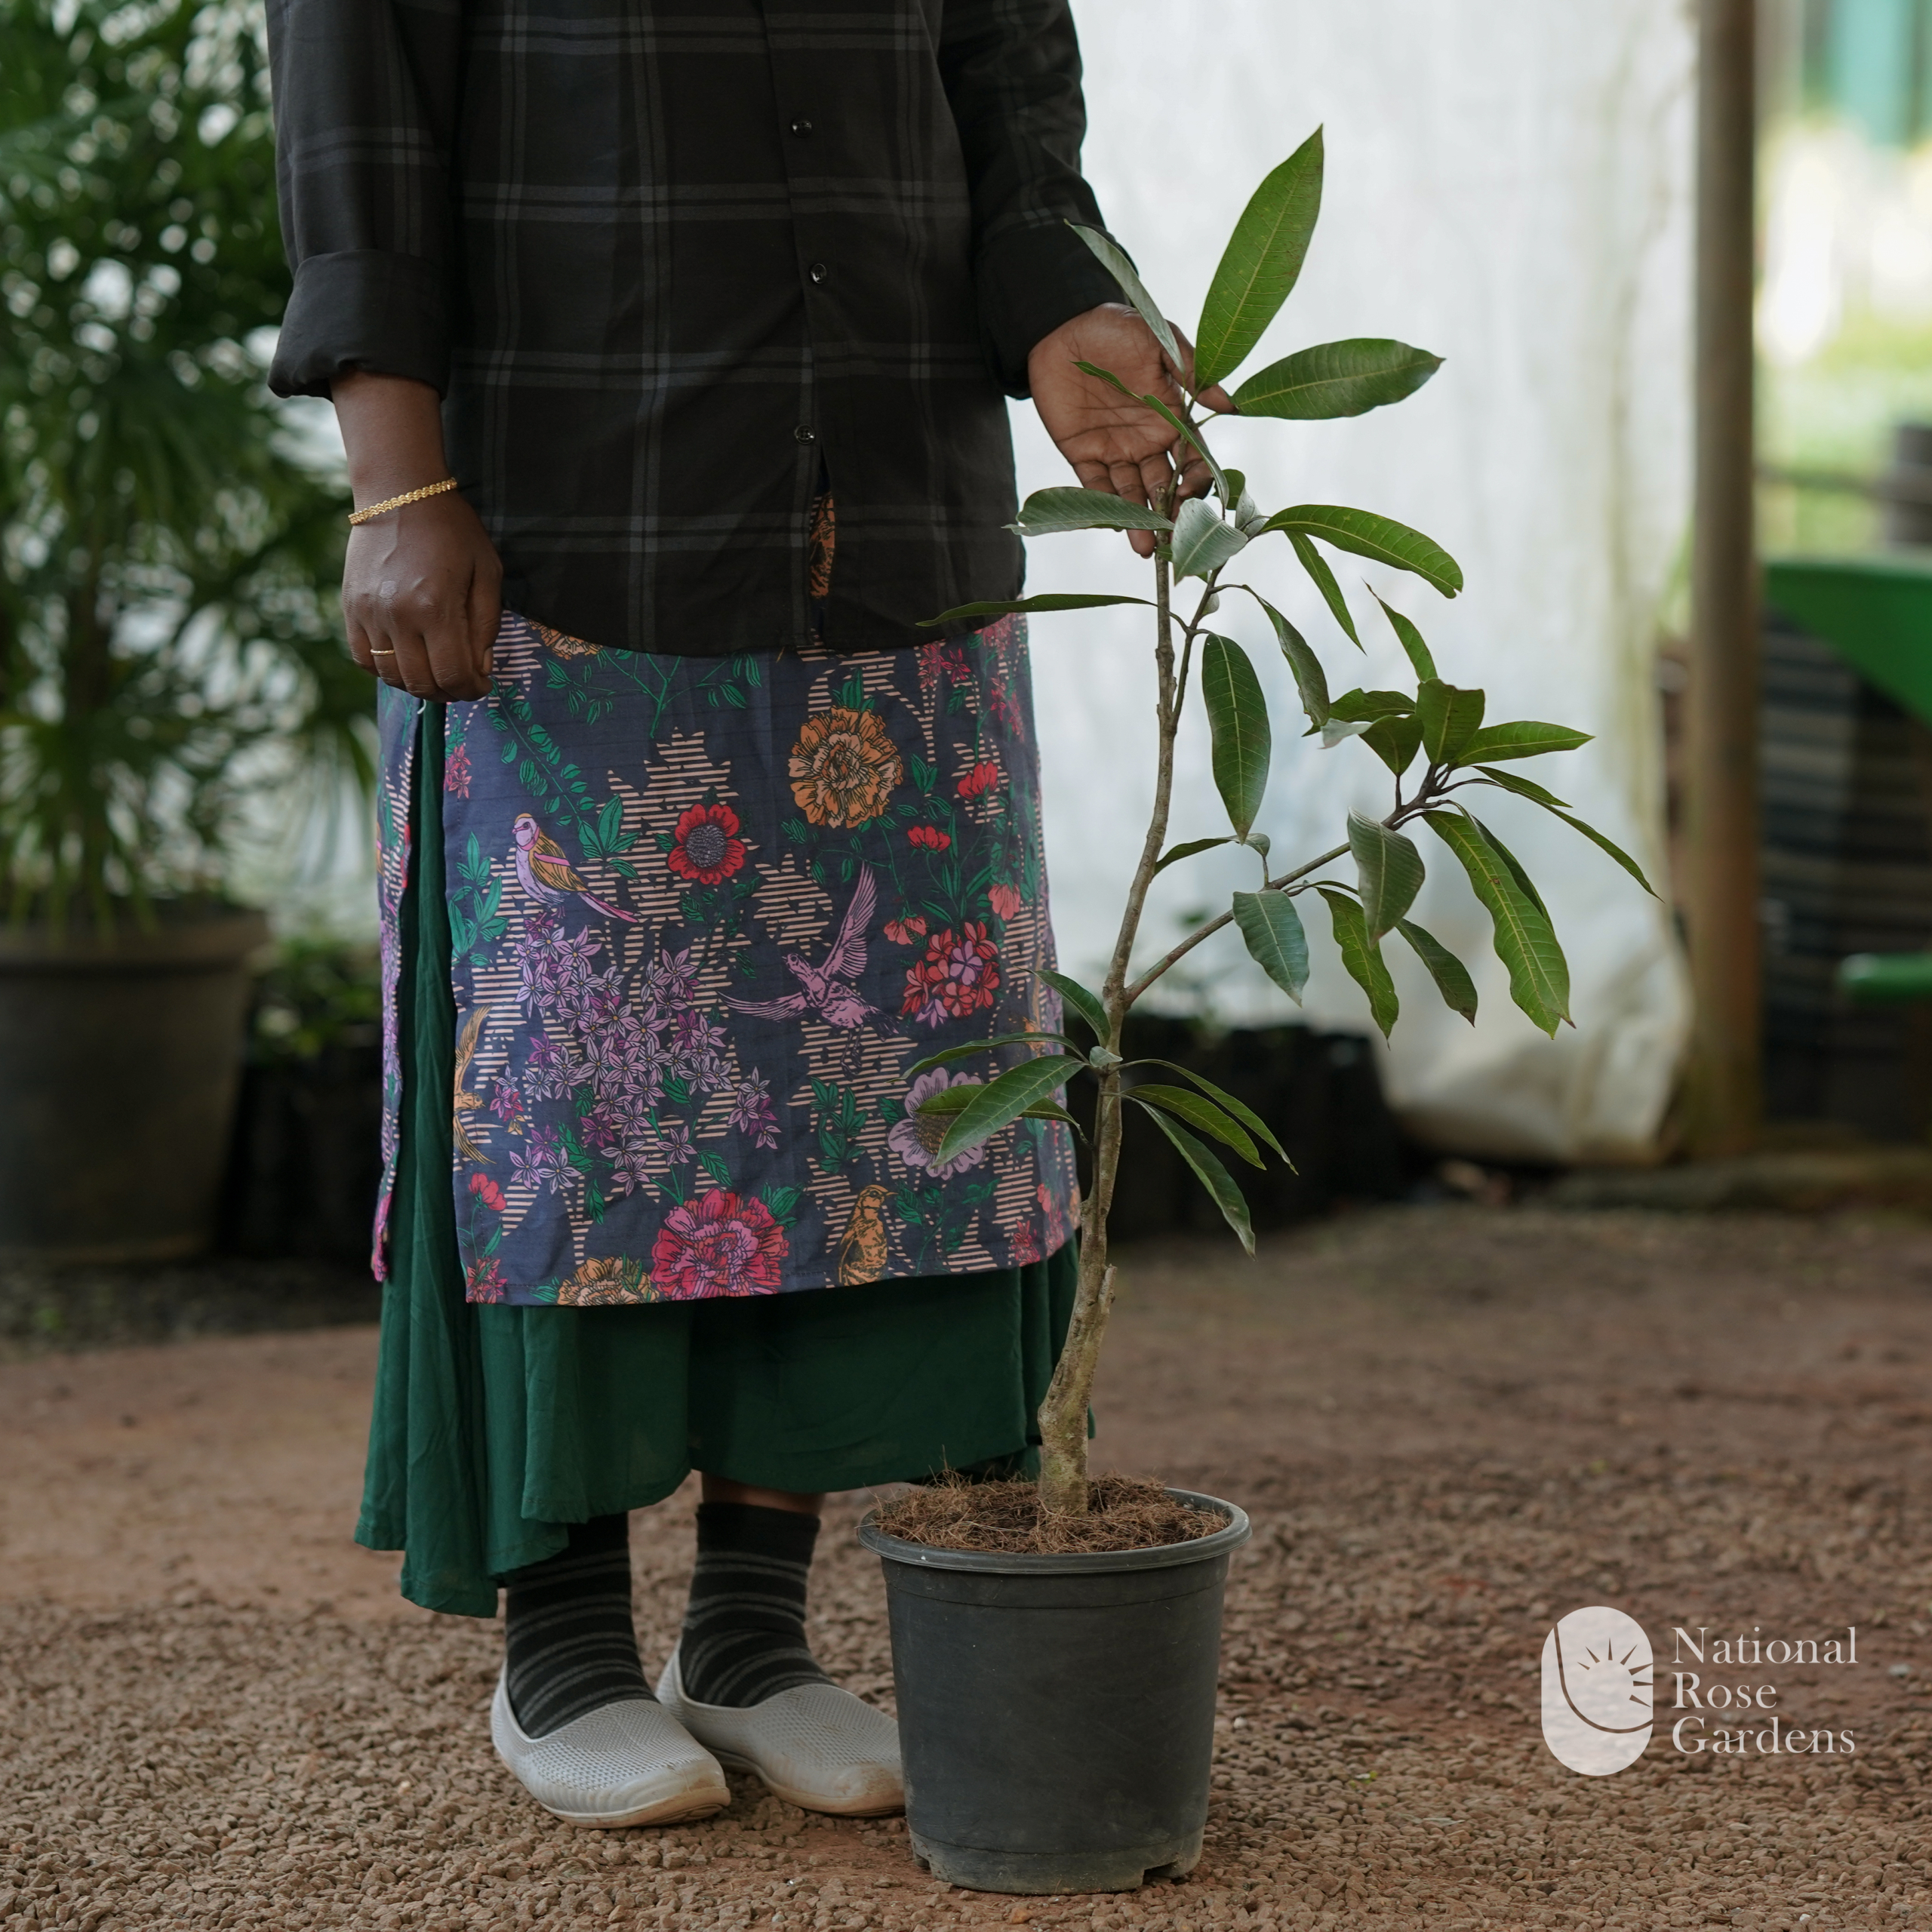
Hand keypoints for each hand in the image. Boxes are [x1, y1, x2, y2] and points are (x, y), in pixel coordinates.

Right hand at [333, 372, 502, 700]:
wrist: (399, 493)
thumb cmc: (452, 530)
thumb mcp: (486, 571)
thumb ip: (486, 624)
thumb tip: (480, 668)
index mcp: (436, 607)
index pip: (453, 675)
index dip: (472, 689)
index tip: (481, 684)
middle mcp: (399, 616)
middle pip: (422, 683)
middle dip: (449, 692)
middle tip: (461, 682)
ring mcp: (369, 614)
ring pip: (391, 676)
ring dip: (418, 684)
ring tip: (435, 671)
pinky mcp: (351, 608)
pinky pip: (364, 658)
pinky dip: (386, 669)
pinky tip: (406, 659)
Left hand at [1027, 303, 1234, 556]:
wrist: (1061, 325)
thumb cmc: (1116, 326)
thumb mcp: (1159, 341)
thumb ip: (1191, 373)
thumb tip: (1230, 406)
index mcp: (1171, 416)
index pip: (1191, 458)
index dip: (1195, 480)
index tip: (1190, 494)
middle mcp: (1146, 440)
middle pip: (1165, 485)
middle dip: (1170, 512)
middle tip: (1173, 537)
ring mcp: (1115, 450)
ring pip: (1133, 494)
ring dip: (1141, 521)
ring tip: (1146, 547)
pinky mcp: (1083, 455)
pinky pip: (1096, 487)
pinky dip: (1105, 509)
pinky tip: (1118, 529)